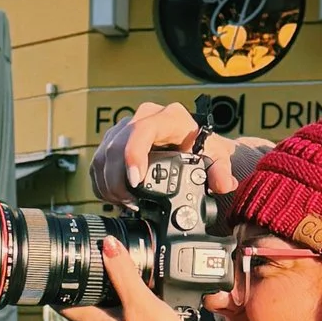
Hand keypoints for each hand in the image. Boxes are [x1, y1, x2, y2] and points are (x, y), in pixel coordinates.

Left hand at [66, 235, 203, 320]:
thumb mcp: (140, 303)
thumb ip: (124, 273)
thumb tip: (109, 246)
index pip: (60, 298)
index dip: (57, 277)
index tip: (60, 259)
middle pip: (81, 299)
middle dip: (84, 278)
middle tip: (88, 256)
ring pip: (101, 305)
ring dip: (105, 288)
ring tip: (113, 267)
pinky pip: (119, 312)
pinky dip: (123, 299)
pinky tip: (137, 291)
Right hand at [94, 100, 248, 204]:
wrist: (190, 144)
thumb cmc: (202, 149)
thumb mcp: (216, 157)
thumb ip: (221, 170)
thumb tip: (224, 183)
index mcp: (169, 118)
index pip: (142, 130)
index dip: (133, 155)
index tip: (136, 181)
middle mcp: (143, 117)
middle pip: (116, 147)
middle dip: (119, 181)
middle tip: (132, 203)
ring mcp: (124, 128)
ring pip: (103, 156)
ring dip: (109, 185)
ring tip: (125, 203)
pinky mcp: (112, 140)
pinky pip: (97, 163)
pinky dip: (102, 184)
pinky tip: (115, 198)